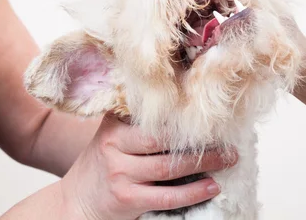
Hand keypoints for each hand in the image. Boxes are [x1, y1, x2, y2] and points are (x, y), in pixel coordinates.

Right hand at [59, 112, 236, 219]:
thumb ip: (140, 120)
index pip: (155, 115)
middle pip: (164, 139)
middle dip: (200, 140)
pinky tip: (212, 187)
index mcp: (115, 124)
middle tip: (228, 139)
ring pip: (169, 167)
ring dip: (205, 164)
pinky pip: (166, 197)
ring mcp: (119, 173)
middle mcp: (114, 145)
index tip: (212, 113)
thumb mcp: (114, 134)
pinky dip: (193, 193)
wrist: (76, 201)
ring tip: (229, 159)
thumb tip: (189, 104)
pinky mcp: (126, 199)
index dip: (186, 114)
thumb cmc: (105, 162)